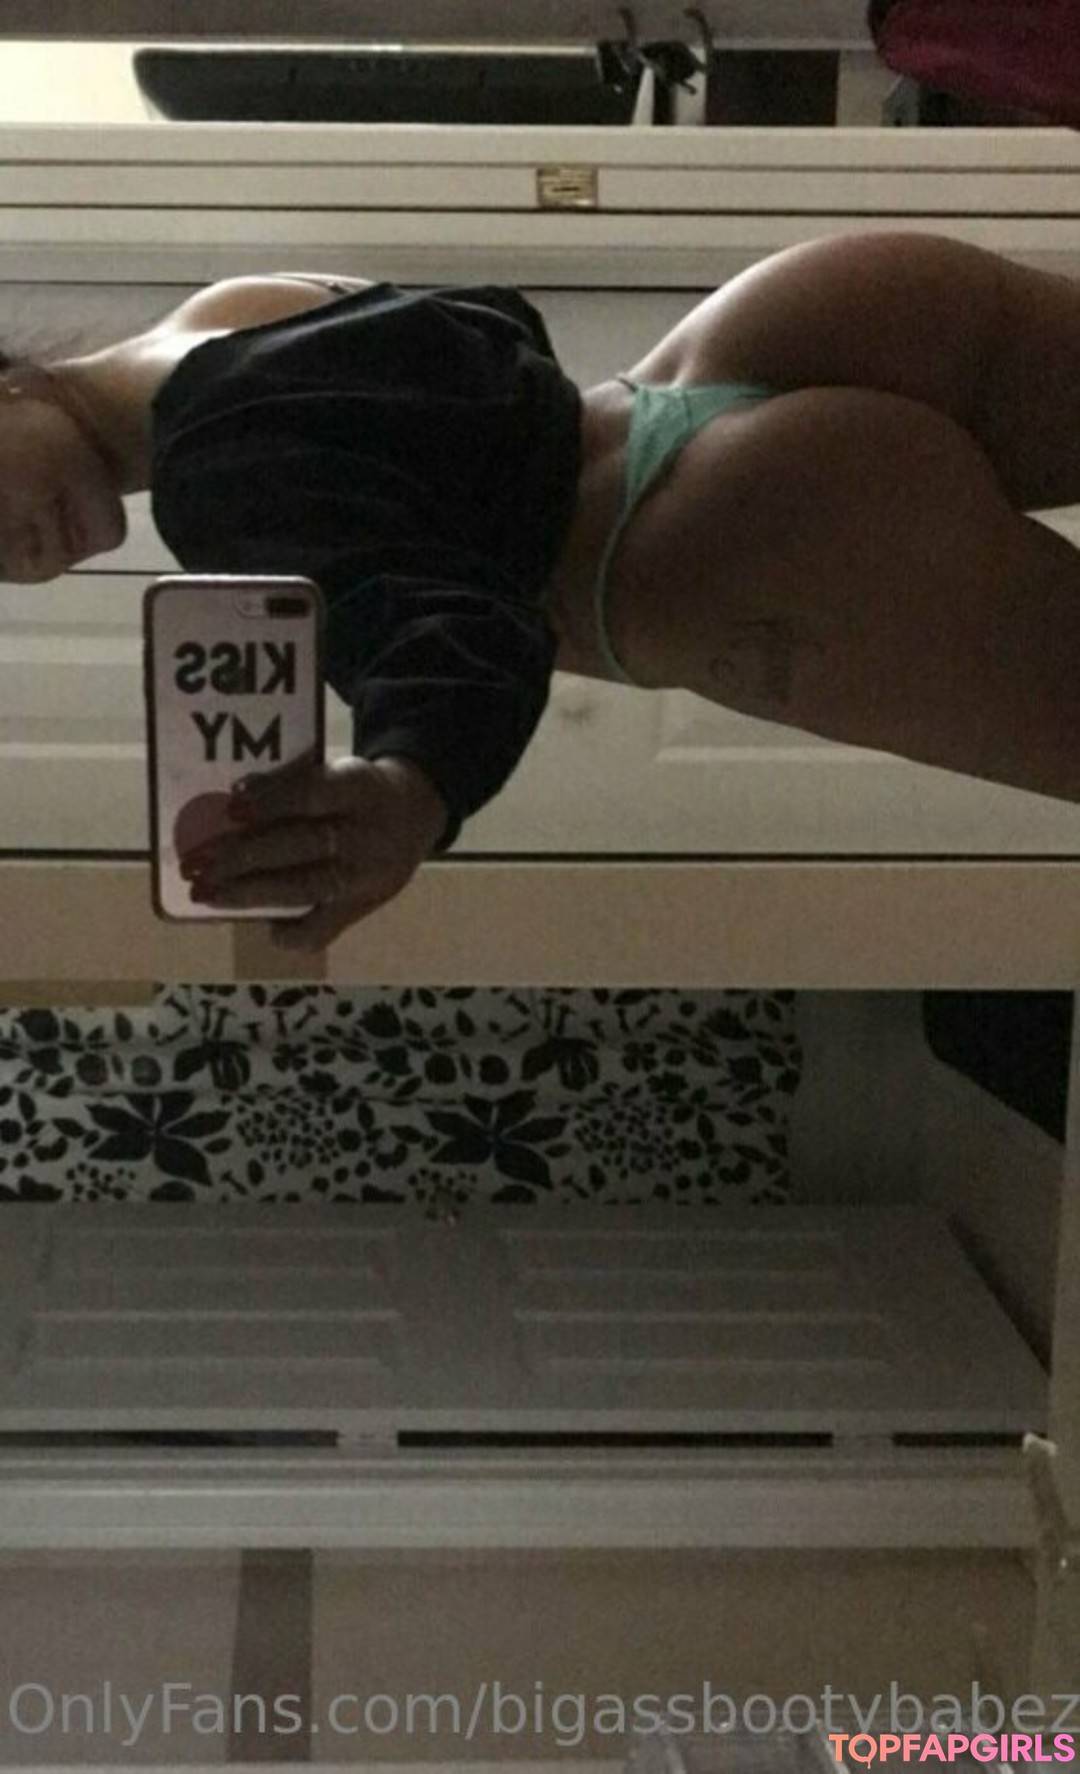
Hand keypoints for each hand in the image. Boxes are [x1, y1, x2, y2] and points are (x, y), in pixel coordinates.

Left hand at [179, 753, 448, 950]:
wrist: (417, 814)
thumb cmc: (357, 790)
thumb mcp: (338, 770)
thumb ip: (294, 782)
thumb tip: (228, 804)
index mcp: (360, 787)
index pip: (313, 793)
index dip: (271, 800)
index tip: (230, 805)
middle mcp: (367, 834)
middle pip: (300, 845)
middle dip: (241, 855)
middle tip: (195, 862)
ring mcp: (366, 876)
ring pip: (303, 888)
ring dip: (248, 892)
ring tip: (206, 893)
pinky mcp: (363, 907)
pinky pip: (323, 929)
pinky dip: (290, 933)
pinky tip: (263, 925)